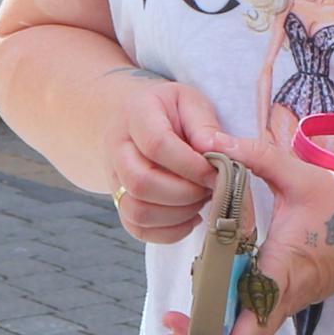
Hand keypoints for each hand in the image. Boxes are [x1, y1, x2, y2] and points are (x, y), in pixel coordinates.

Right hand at [101, 72, 223, 245]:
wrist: (138, 123)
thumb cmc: (172, 112)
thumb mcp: (192, 102)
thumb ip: (205, 125)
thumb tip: (219, 152)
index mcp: (136, 112)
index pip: (157, 145)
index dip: (191, 165)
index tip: (216, 173)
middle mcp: (116, 146)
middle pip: (141, 182)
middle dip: (185, 194)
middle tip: (209, 189)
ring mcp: (114, 177)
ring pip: (137, 211)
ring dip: (178, 214)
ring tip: (201, 201)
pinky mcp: (120, 201)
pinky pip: (138, 228)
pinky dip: (169, 232)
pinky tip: (191, 217)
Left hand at [153, 122, 333, 334]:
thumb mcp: (298, 174)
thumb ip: (254, 155)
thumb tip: (208, 141)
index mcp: (283, 269)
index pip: (256, 319)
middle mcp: (286, 294)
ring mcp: (291, 300)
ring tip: (178, 329)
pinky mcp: (293, 297)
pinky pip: (259, 322)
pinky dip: (231, 325)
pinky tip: (208, 309)